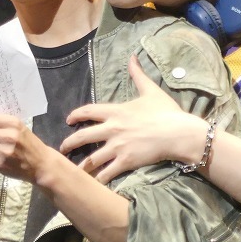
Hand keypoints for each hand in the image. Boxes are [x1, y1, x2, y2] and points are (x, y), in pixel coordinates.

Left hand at [60, 55, 203, 183]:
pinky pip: (107, 173)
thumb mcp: (150, 90)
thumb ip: (137, 74)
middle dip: (69, 143)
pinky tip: (91, 185)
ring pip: (91, 158)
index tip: (68, 120)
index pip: (88, 111)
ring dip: (80, 165)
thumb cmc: (166, 112)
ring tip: (71, 171)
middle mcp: (112, 129)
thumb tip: (132, 57)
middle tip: (62, 148)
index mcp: (115, 111)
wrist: (178, 133)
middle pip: (82, 136)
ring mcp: (117, 146)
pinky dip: (97, 180)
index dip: (75, 115)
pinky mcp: (126, 161)